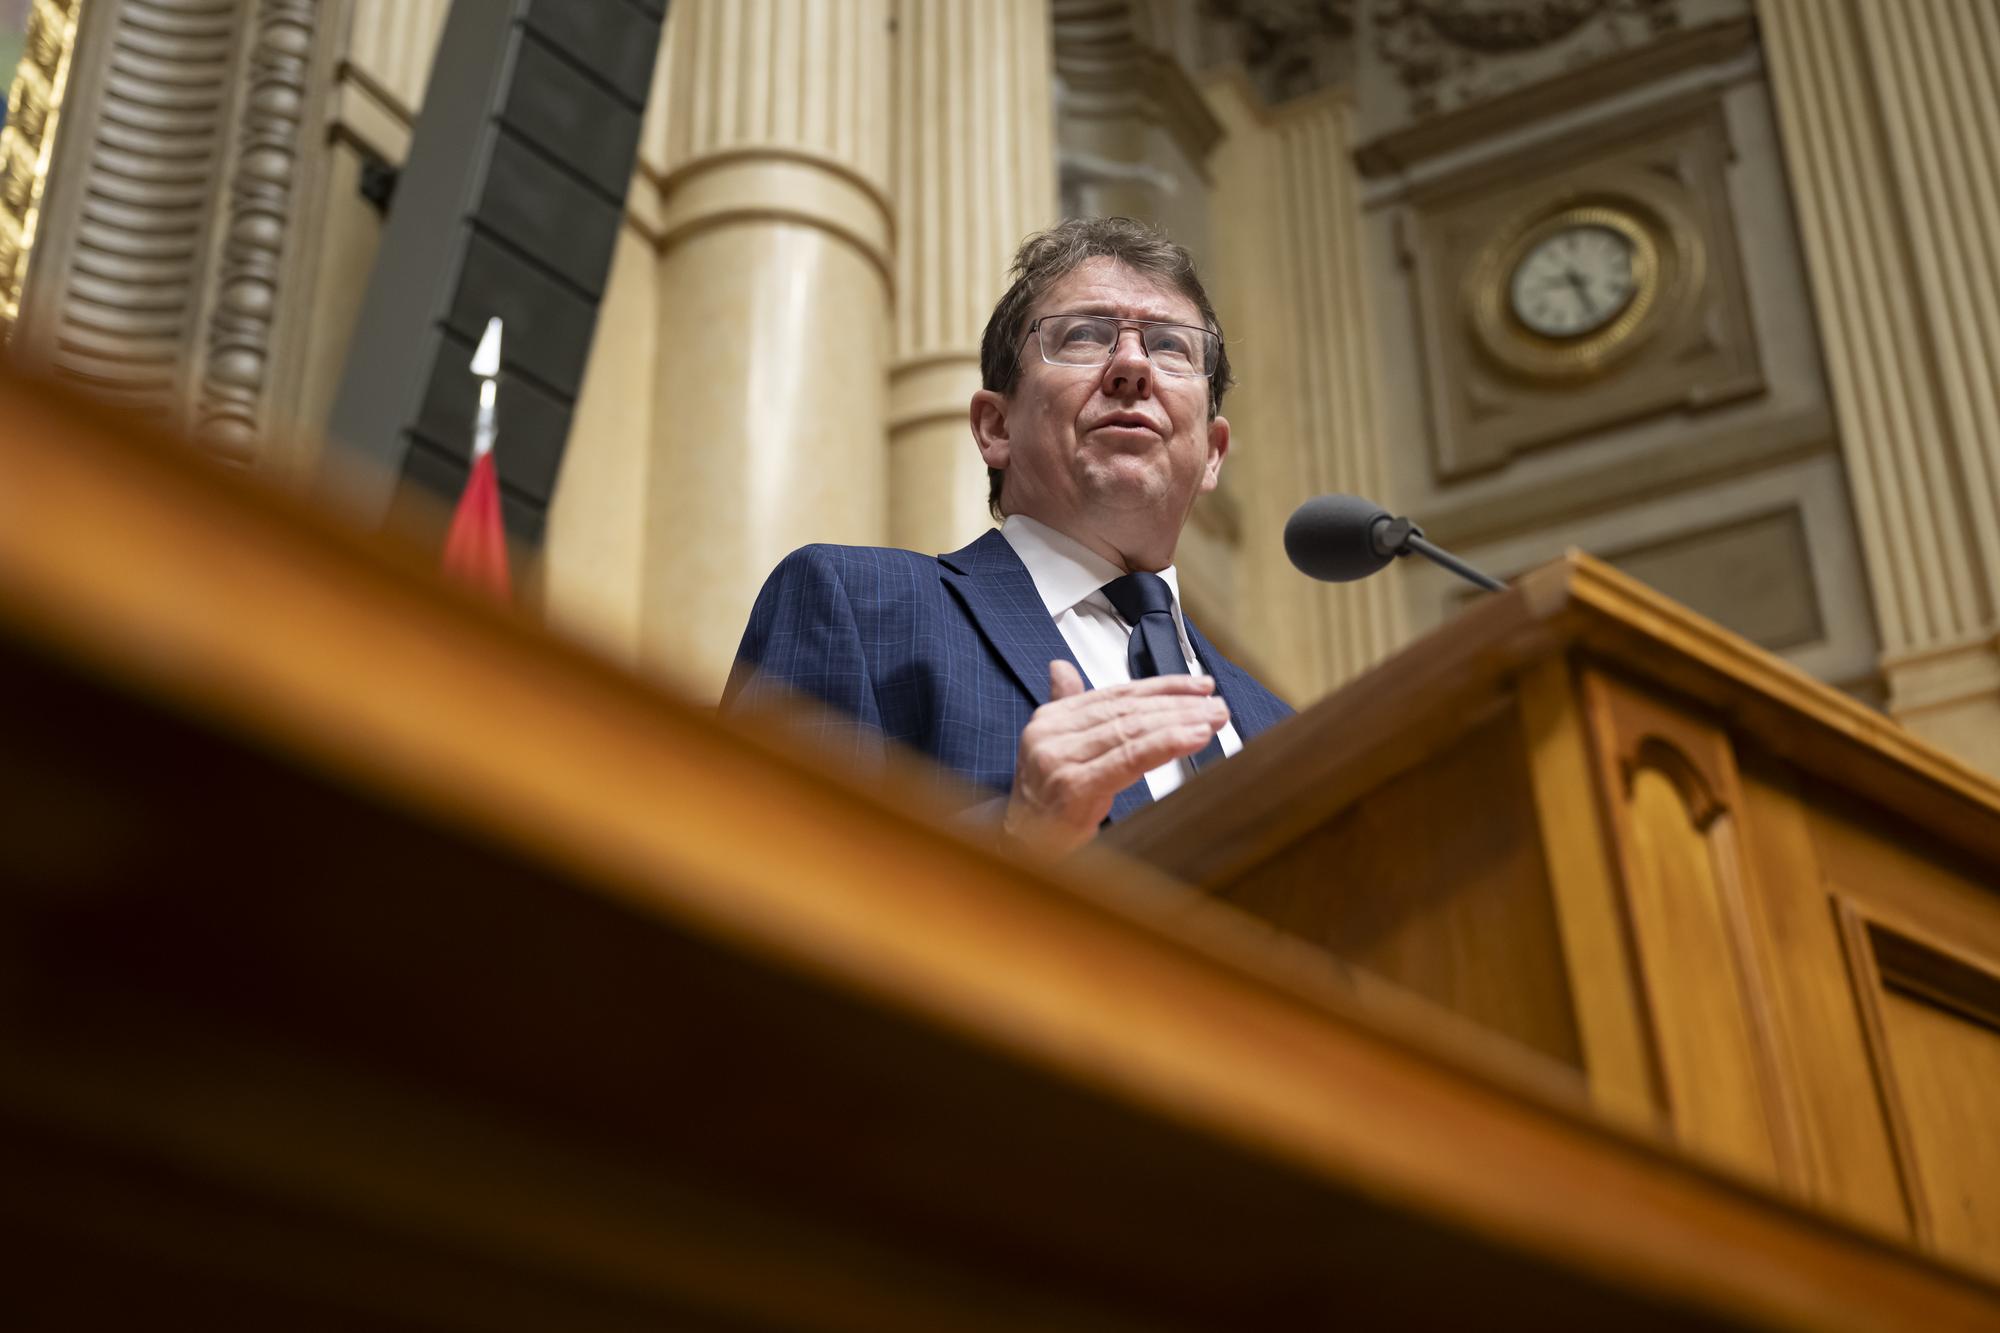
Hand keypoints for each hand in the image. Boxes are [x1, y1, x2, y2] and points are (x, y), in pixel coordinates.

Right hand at [1003, 659, 1228, 853]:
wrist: (1021, 850)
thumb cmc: (1046, 804)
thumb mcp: (1054, 749)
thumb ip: (1066, 707)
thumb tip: (1061, 668)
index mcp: (1051, 719)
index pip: (1116, 694)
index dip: (1161, 687)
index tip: (1198, 687)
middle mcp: (1052, 734)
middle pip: (1128, 711)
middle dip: (1178, 705)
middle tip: (1216, 705)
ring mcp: (1061, 759)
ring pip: (1132, 730)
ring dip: (1180, 722)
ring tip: (1212, 719)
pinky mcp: (1074, 786)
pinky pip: (1129, 758)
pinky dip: (1165, 744)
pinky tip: (1192, 738)